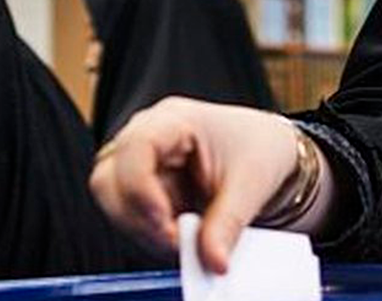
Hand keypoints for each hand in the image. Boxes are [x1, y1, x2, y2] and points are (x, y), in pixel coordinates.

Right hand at [90, 96, 298, 272]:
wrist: (273, 154)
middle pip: (108, 179)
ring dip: (144, 231)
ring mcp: (144, 164)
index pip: (134, 148)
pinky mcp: (147, 191)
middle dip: (138, 218)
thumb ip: (227, 224)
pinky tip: (182, 238)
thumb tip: (212, 261)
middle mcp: (149, 138)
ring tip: (186, 242)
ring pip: (114, 203)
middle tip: (176, 242)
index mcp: (174, 120)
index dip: (139, 188)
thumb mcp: (251, 185)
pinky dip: (152, 236)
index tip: (164, 222)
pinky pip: (131, 219)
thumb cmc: (262, 148)